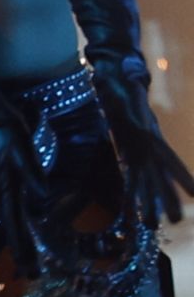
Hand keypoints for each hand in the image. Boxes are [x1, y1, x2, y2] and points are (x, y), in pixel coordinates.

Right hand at [0, 121, 54, 277]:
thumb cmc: (6, 133)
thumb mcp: (22, 151)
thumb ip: (32, 175)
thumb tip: (43, 203)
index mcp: (6, 189)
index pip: (15, 224)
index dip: (22, 247)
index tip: (28, 269)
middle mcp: (3, 193)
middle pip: (14, 227)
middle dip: (22, 252)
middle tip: (32, 276)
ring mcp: (3, 189)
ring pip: (13, 221)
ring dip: (21, 242)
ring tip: (28, 262)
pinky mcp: (6, 184)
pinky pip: (14, 211)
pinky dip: (20, 225)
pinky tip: (26, 230)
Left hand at [94, 61, 193, 230]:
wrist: (117, 82)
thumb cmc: (122, 83)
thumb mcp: (123, 83)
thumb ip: (126, 80)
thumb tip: (127, 71)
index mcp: (149, 133)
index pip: (168, 158)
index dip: (180, 175)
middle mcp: (148, 147)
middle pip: (159, 176)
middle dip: (167, 197)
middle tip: (177, 221)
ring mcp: (139, 151)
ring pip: (147, 182)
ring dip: (150, 203)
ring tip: (154, 225)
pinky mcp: (127, 153)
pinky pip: (131, 177)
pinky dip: (133, 194)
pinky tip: (132, 211)